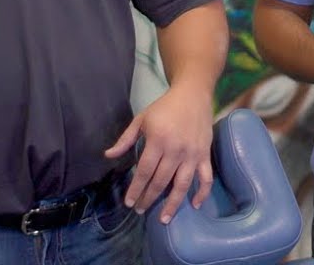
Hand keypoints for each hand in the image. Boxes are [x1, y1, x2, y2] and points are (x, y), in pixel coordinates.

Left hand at [103, 84, 213, 223]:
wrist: (193, 95)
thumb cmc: (164, 107)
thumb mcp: (141, 119)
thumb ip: (125, 139)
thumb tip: (108, 155)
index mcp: (158, 140)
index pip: (144, 171)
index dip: (136, 188)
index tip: (129, 202)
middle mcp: (176, 150)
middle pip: (160, 181)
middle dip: (148, 198)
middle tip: (140, 209)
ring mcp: (192, 154)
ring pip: (182, 185)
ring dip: (172, 204)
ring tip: (163, 218)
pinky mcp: (204, 155)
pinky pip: (206, 178)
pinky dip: (202, 193)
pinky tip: (196, 205)